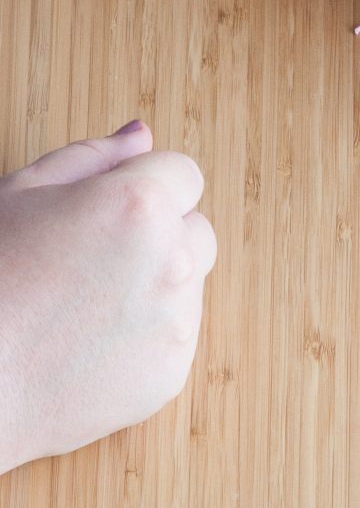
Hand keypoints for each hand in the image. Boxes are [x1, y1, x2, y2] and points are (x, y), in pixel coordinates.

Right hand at [0, 122, 215, 473]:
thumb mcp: (18, 195)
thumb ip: (91, 159)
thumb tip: (140, 136)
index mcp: (140, 206)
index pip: (184, 173)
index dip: (147, 185)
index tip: (112, 208)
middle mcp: (173, 260)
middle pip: (195, 230)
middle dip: (159, 236)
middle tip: (91, 259)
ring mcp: (177, 320)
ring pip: (188, 285)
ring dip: (154, 286)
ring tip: (82, 306)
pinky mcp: (172, 371)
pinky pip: (174, 338)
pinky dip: (145, 337)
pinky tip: (87, 344)